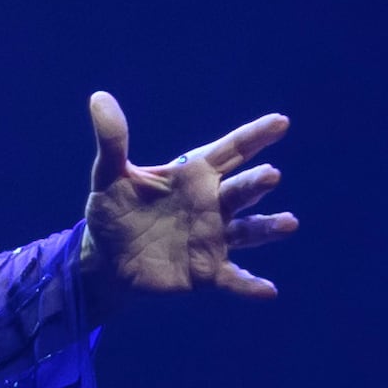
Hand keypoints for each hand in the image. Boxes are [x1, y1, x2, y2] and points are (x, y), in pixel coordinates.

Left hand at [78, 92, 294, 315]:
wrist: (105, 258)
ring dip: (268, 228)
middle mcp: (212, 204)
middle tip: (270, 176)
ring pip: (248, 231)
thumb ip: (113, 140)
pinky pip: (232, 279)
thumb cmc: (114, 209)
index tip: (280, 123)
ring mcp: (213, 238)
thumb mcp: (109, 174)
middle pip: (240, 191)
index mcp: (194, 175)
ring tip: (289, 223)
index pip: (230, 151)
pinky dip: (249, 284)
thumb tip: (99, 97)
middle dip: (256, 184)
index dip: (255, 136)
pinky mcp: (206, 271)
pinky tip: (267, 290)